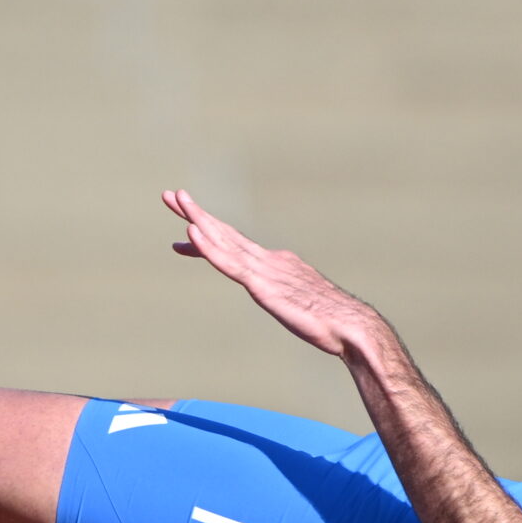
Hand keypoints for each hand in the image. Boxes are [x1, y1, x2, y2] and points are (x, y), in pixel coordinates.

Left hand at [165, 190, 387, 357]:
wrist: (350, 326)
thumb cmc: (332, 322)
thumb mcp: (300, 305)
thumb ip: (287, 296)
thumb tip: (285, 297)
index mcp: (276, 265)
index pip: (235, 248)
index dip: (209, 237)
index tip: (187, 230)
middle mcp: (268, 260)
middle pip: (225, 234)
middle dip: (197, 214)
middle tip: (171, 196)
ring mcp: (265, 271)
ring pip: (224, 241)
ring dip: (198, 219)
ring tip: (176, 200)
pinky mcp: (263, 286)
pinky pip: (229, 264)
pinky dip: (209, 247)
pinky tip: (192, 233)